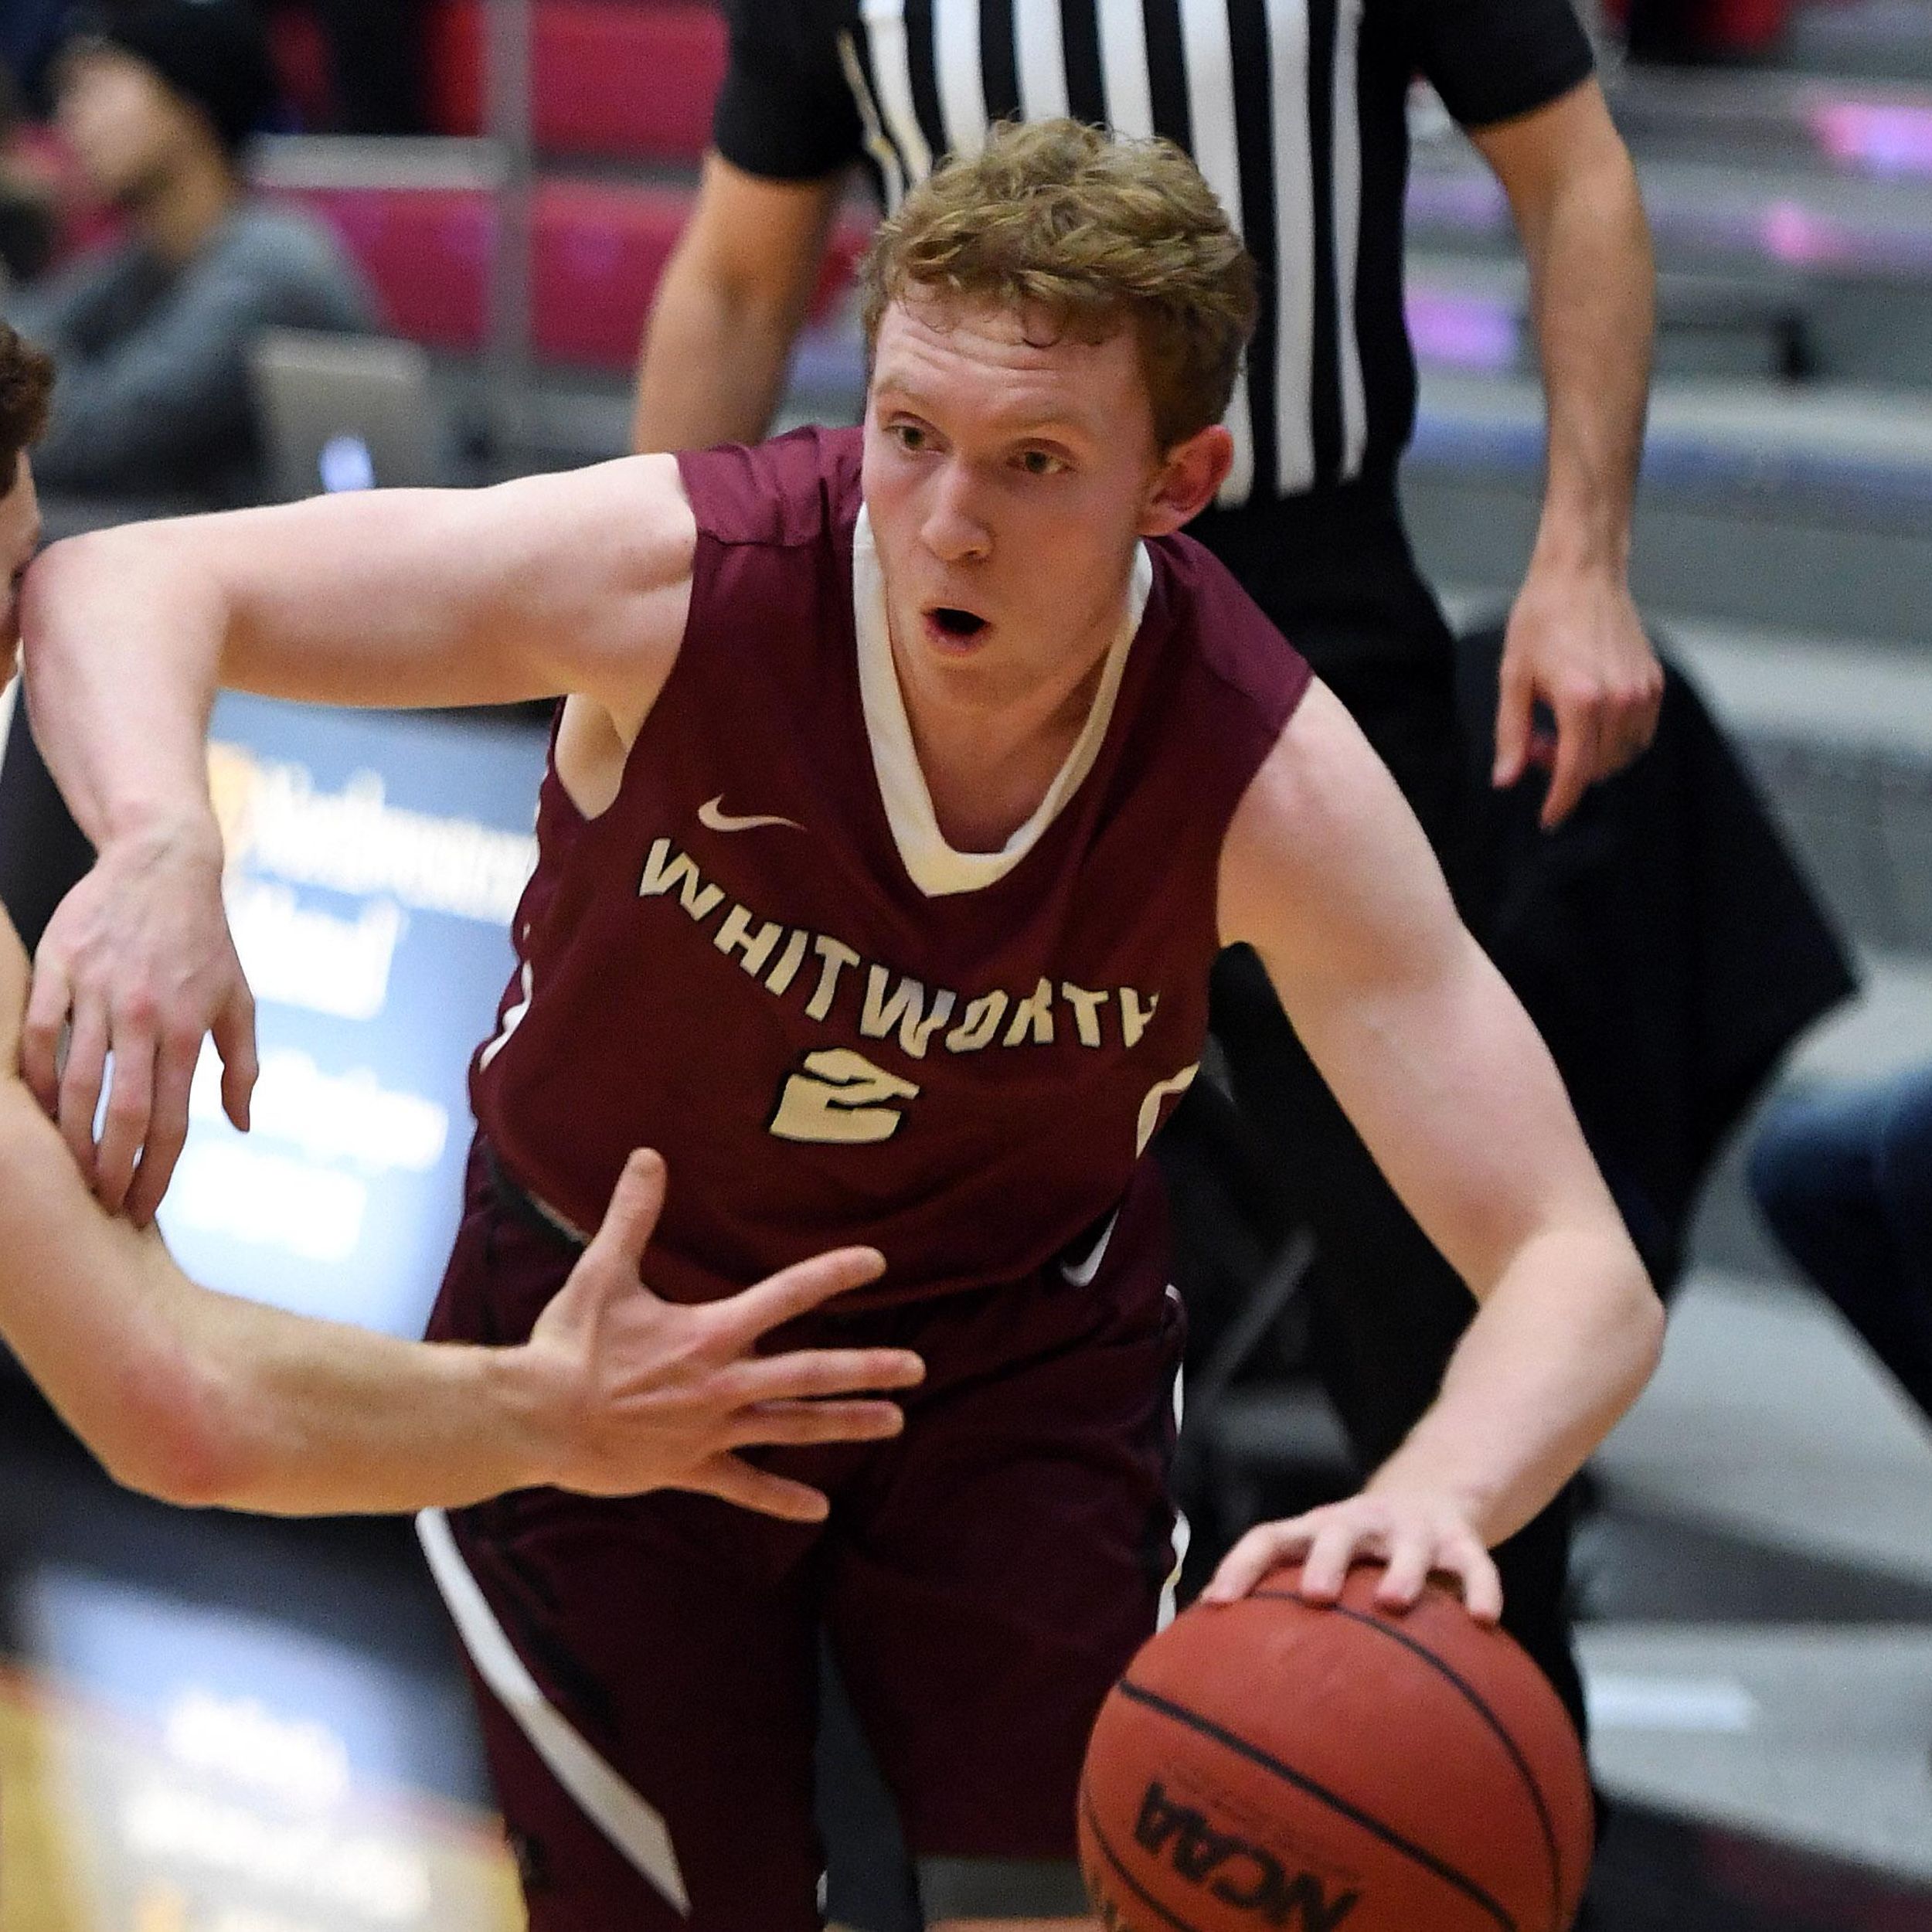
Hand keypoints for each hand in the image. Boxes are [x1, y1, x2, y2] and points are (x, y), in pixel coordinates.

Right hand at [21, 818, 255, 1223]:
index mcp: (190, 1030)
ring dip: (68, 1136)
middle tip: (101, 1206)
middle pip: (121, 1112)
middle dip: (110, 1169)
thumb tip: (242, 1124)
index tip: (142, 1209)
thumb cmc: (206, 941)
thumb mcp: (240, 1001)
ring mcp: (99, 992)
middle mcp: (145, 1016)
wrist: (163, 865)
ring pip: (76, 1081)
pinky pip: (37, 1034)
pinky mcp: (59, 967)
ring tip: (67, 1174)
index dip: (156, 1172)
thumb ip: (242, 1066)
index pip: (171, 1121)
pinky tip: (39, 1110)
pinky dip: (35, 1078)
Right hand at [518, 1149, 924, 1517]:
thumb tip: (648, 1156)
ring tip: (893, 1423)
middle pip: (810, 1374)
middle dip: (867, 1369)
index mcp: (709, 1333)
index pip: (786, 1296)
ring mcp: (711, 1430)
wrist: (535, 1418)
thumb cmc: (569, 1343)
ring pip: (793, 1428)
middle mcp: (723, 1383)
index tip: (876, 1264)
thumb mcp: (602, 1271)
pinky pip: (744, 1486)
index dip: (833, 1276)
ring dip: (845, 1425)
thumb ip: (633, 1214)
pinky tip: (817, 1510)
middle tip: (917, 1369)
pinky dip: (779, 1498)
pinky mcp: (690, 1469)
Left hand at [1198, 1488, 1502, 1622]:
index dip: (1240, 1566)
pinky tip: (1484, 1621)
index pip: (1269, 1538)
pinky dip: (1480, 1588)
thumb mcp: (1321, 1565)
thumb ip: (1282, 1607)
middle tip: (1315, 1597)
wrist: (1430, 1493)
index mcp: (1316, 1530)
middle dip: (1324, 1561)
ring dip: (1402, 1570)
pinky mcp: (1460, 1540)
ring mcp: (1412, 1528)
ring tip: (1394, 1603)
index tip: (1217, 1603)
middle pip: (1335, 1531)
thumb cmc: (1357, 1554)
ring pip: (1409, 1544)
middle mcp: (1361, 1522)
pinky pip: (1474, 1563)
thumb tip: (1224, 1669)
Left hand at [1492, 559, 1662, 830]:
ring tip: (1559, 728)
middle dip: (1566, 772)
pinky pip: (1640, 733)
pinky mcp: (1655, 683)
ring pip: (1622, 754)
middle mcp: (1620, 701)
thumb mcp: (1513, 678)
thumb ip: (1511, 734)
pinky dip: (1615, 740)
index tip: (1548, 819)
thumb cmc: (1541, 620)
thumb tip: (1506, 780)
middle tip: (1536, 747)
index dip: (1560, 801)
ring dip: (1592, 757)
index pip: (1574, 771)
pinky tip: (1587, 719)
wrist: (1582, 575)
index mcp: (1581, 701)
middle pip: (1598, 767)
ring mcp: (1643, 692)